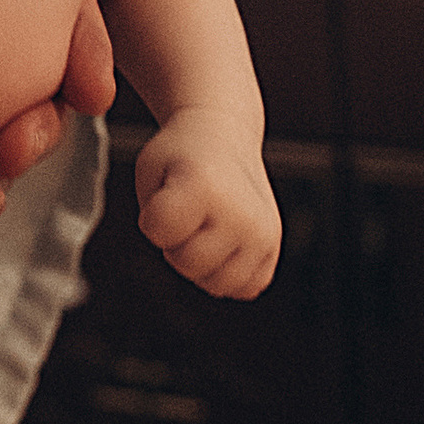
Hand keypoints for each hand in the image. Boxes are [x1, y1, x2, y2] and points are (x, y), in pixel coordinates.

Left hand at [134, 112, 282, 300]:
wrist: (224, 135)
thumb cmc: (180, 156)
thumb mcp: (149, 171)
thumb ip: (155, 222)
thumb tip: (200, 271)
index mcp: (205, 188)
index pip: (158, 231)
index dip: (151, 218)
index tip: (165, 193)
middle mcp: (241, 213)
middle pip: (188, 264)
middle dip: (175, 244)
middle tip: (187, 212)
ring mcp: (262, 233)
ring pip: (219, 285)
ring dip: (202, 264)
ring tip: (205, 228)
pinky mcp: (274, 246)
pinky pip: (245, 288)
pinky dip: (230, 273)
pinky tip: (224, 243)